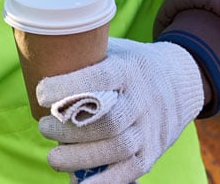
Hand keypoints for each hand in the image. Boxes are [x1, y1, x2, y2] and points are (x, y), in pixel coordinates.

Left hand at [35, 38, 203, 182]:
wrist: (182, 81)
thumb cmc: (130, 64)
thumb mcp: (112, 49)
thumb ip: (83, 57)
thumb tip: (36, 61)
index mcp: (129, 70)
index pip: (100, 77)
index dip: (69, 86)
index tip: (41, 93)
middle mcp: (143, 100)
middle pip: (109, 120)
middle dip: (71, 129)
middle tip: (44, 127)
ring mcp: (150, 128)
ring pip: (118, 148)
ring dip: (81, 156)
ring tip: (53, 157)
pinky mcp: (153, 151)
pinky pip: (130, 170)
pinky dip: (105, 181)